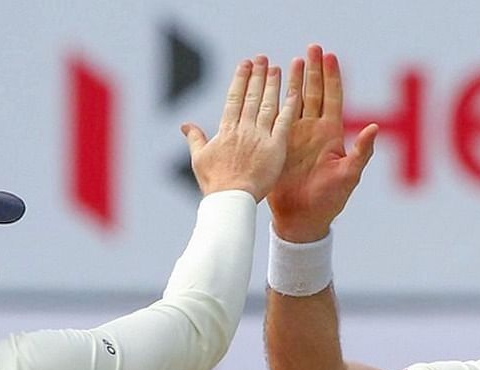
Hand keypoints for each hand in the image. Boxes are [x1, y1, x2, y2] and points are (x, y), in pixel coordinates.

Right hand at [182, 55, 298, 201]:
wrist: (231, 200)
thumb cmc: (214, 184)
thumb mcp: (199, 159)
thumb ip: (195, 139)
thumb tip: (184, 125)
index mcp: (226, 130)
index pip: (234, 98)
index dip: (240, 79)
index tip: (244, 64)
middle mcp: (243, 129)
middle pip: (251, 96)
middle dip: (257, 75)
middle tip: (262, 58)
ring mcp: (260, 137)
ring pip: (267, 105)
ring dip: (272, 85)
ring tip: (275, 68)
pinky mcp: (275, 148)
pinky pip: (283, 123)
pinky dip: (289, 106)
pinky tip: (294, 92)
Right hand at [267, 44, 377, 242]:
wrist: (302, 219)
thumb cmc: (330, 201)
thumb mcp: (349, 176)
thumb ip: (361, 152)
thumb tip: (374, 128)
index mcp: (332, 135)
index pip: (333, 99)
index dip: (332, 77)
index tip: (331, 56)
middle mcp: (315, 132)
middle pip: (315, 93)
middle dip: (314, 70)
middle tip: (313, 47)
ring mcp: (297, 137)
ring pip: (296, 102)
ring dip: (296, 81)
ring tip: (294, 60)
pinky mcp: (280, 145)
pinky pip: (278, 118)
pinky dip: (277, 101)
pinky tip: (273, 87)